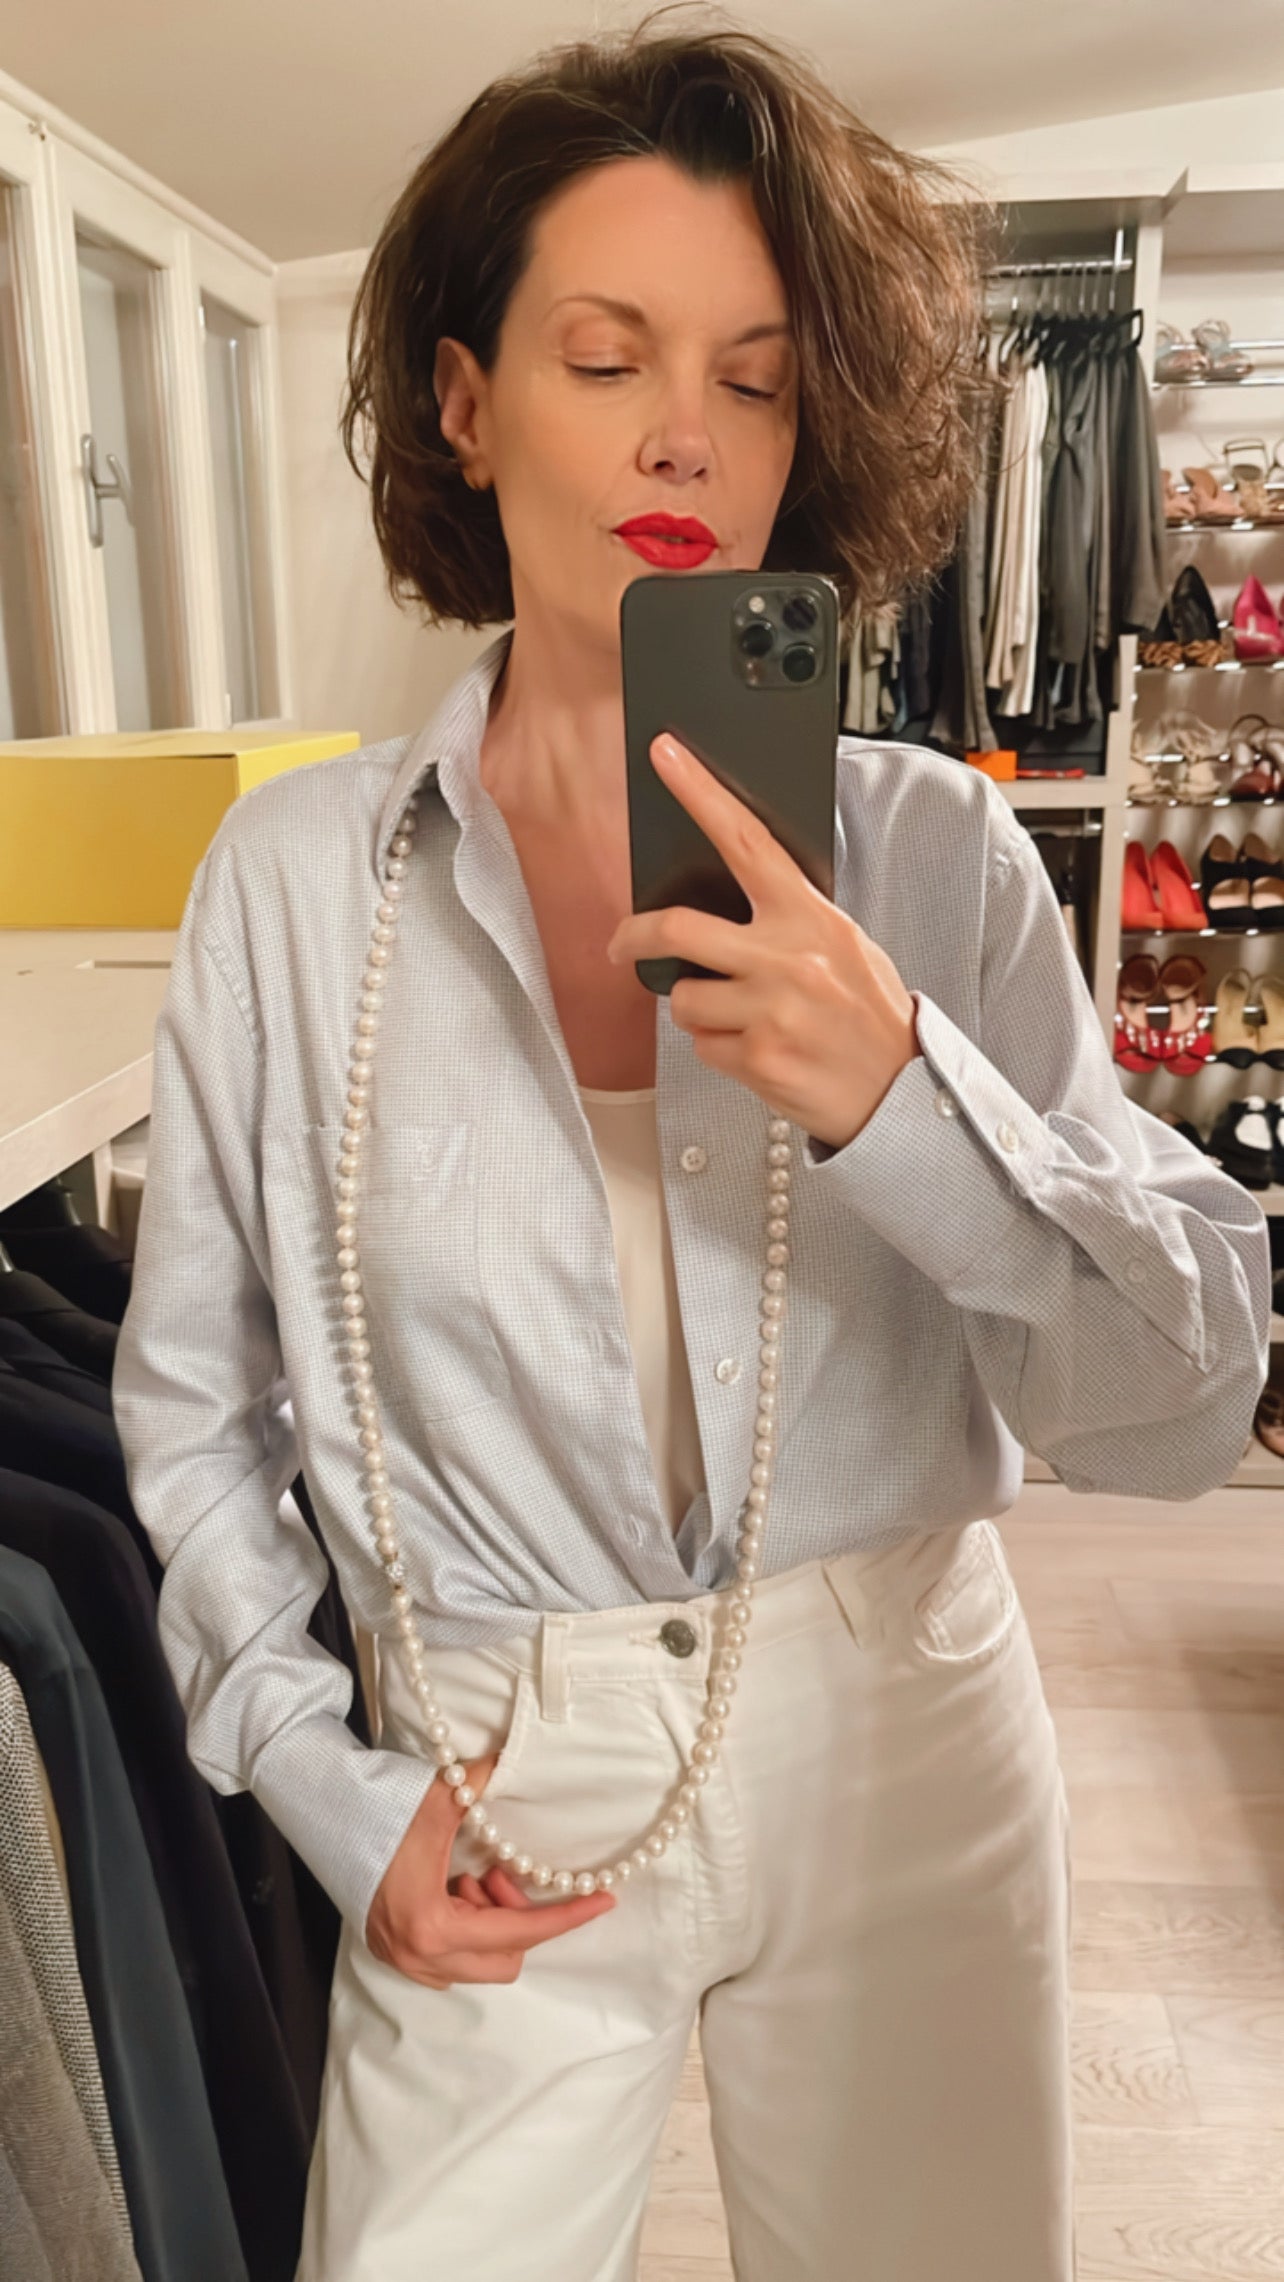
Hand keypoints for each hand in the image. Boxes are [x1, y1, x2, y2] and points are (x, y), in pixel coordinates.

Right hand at [366, 1752, 615, 1987]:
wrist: (321, 1815)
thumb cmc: (379, 1810)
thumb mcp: (437, 1797)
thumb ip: (481, 1785)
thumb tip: (513, 1760)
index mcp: (434, 1926)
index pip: (520, 1932)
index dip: (566, 1916)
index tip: (604, 1901)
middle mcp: (420, 1956)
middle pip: (505, 1960)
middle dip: (515, 1917)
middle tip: (496, 1872)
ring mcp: (403, 1960)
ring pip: (479, 1961)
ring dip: (489, 1922)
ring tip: (469, 1876)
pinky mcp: (393, 1952)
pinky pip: (453, 1957)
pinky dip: (466, 1926)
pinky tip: (451, 1888)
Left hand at [606, 735, 919, 1151]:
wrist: (901, 1094)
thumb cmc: (869, 1017)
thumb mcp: (844, 948)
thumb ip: (788, 922)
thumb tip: (724, 903)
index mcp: (810, 918)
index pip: (746, 841)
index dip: (701, 793)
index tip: (665, 755)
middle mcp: (788, 958)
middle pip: (678, 928)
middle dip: (636, 936)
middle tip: (623, 945)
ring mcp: (771, 1010)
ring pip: (684, 999)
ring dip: (698, 1011)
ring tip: (745, 1021)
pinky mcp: (758, 1058)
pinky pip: (703, 1047)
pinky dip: (720, 1051)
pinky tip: (761, 1053)